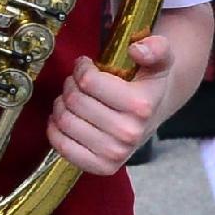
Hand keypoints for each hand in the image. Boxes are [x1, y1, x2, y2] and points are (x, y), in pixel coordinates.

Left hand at [44, 33, 175, 176]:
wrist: (153, 115)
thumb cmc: (148, 85)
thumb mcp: (159, 59)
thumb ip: (156, 47)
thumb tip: (137, 50)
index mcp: (142, 106)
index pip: (88, 81)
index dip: (81, 68)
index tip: (86, 66)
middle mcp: (129, 133)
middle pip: (74, 100)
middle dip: (70, 85)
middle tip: (77, 83)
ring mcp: (115, 153)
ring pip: (65, 121)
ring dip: (61, 105)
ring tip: (72, 99)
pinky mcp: (101, 167)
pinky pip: (62, 146)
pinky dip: (55, 129)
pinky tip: (65, 118)